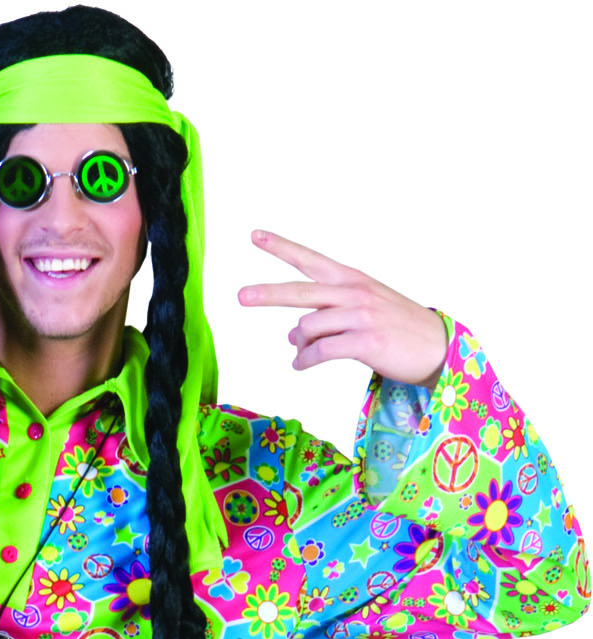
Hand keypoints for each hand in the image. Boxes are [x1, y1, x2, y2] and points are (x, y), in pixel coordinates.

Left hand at [237, 230, 449, 388]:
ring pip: (308, 328)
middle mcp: (353, 292)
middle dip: (267, 293)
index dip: (281, 247)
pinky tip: (300, 366)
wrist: (435, 347)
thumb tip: (292, 334)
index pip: (309, 259)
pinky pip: (320, 351)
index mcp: (351, 279)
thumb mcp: (361, 312)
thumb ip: (325, 317)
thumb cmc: (395, 329)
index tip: (254, 235)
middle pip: (300, 291)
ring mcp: (359, 316)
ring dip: (298, 345)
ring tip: (301, 355)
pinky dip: (304, 361)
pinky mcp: (364, 342)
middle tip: (241, 296)